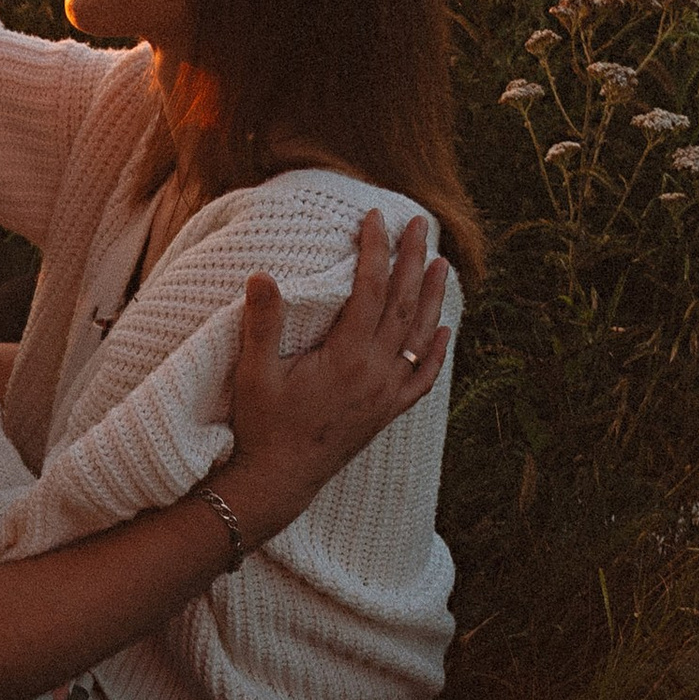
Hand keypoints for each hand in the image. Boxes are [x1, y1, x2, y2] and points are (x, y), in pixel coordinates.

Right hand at [221, 210, 449, 540]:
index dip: (374, 251)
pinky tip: (444, 331)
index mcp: (347, 358)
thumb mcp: (254, 374)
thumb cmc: (262, 426)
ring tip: (440, 263)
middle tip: (419, 223)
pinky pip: (422, 379)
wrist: (279, 480)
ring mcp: (385, 395)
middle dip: (411, 260)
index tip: (374, 219)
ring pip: (420, 337)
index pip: (370, 290)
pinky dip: (436, 354)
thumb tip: (261, 275)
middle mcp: (376, 374)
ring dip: (432, 297)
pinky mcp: (386, 413)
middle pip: (403, 305)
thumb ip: (262, 323)